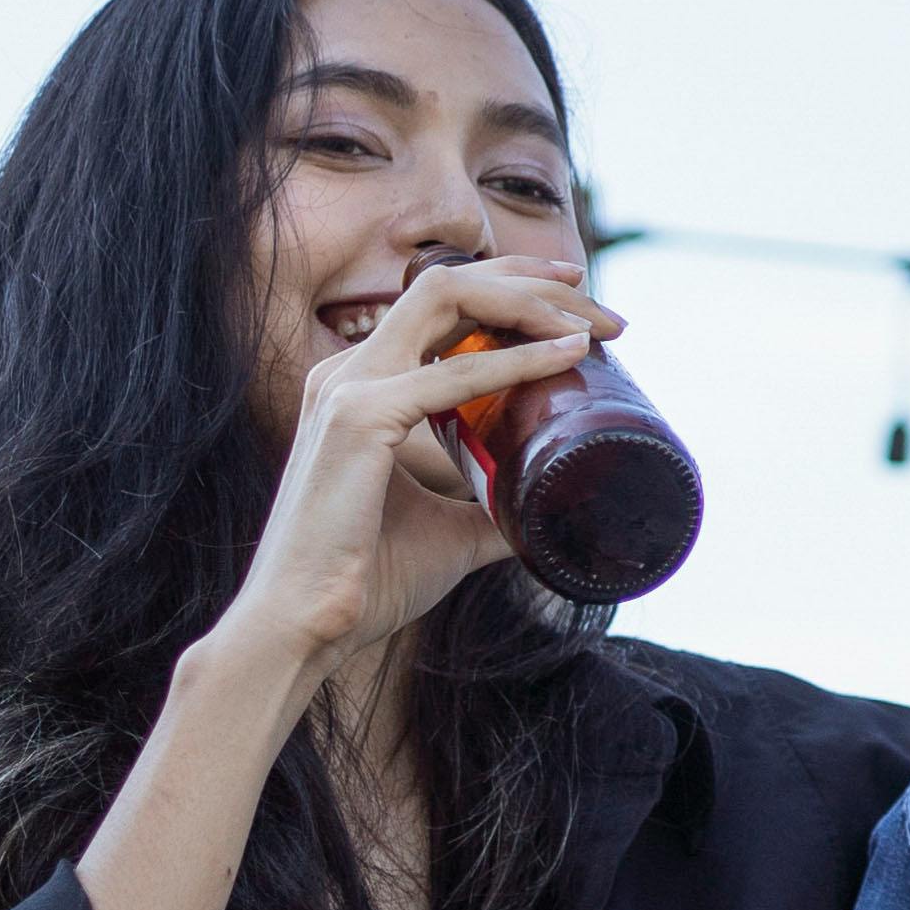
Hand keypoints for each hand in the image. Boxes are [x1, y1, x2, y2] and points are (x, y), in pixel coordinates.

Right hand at [214, 257, 617, 679]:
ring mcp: (348, 387)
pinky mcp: (359, 418)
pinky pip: (453, 373)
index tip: (576, 304)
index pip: (440, 306)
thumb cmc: (363, 581)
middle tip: (605, 312)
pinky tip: (567, 354)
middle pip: (449, 283)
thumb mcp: (447, 533)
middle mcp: (348, 370)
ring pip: (447, 297)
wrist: (304, 626)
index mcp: (360, 385)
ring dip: (529, 302)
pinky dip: (517, 358)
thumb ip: (490, 512)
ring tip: (593, 325)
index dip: (511, 291)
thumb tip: (544, 514)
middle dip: (532, 283)